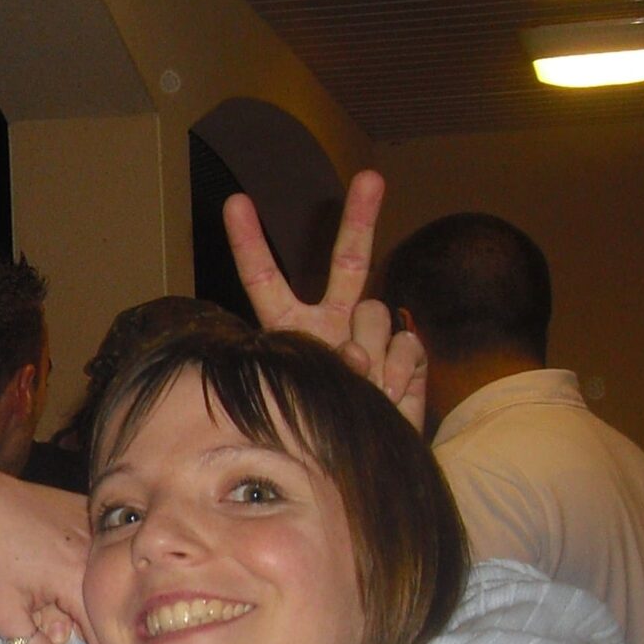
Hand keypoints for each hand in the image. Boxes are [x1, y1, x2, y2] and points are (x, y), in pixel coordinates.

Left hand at [0, 466, 118, 643]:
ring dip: (86, 608)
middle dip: (103, 642)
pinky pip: (97, 560)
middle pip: (114, 617)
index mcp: (80, 580)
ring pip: (104, 589)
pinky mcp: (89, 514)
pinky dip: (83, 579)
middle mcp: (100, 554)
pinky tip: (52, 578)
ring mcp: (98, 530)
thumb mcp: (2, 612)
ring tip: (43, 598)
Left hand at [226, 170, 427, 430]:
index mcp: (290, 327)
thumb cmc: (312, 438)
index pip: (264, 279)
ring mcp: (372, 336)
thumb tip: (357, 350)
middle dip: (361, 217)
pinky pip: (407, 345)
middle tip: (370, 176)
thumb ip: (323, 369)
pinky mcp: (407, 355)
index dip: (249, 241)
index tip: (236, 201)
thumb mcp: (297, 402)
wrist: (362, 468)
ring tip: (359, 388)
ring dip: (369, 349)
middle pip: (349, 261)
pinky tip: (388, 396)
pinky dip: (398, 374)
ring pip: (377, 312)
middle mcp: (331, 322)